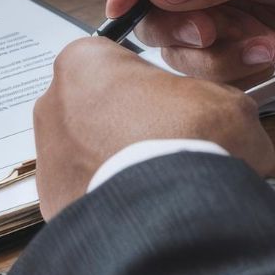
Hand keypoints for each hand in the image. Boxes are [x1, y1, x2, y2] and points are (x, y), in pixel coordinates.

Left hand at [33, 37, 274, 217]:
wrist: (175, 211)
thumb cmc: (193, 141)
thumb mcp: (226, 100)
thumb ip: (211, 99)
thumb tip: (218, 117)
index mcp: (84, 62)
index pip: (115, 63)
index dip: (149, 86)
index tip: (171, 105)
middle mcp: (53, 104)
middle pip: (94, 108)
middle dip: (126, 126)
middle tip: (167, 145)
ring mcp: (48, 157)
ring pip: (85, 154)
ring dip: (114, 163)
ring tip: (159, 182)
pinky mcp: (52, 203)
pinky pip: (84, 194)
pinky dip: (109, 199)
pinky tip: (142, 207)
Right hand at [107, 0, 274, 82]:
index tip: (125, 4)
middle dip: (177, 24)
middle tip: (210, 35)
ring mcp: (220, 7)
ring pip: (178, 40)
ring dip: (215, 51)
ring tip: (265, 46)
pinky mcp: (236, 43)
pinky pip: (209, 65)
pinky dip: (233, 67)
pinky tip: (269, 56)